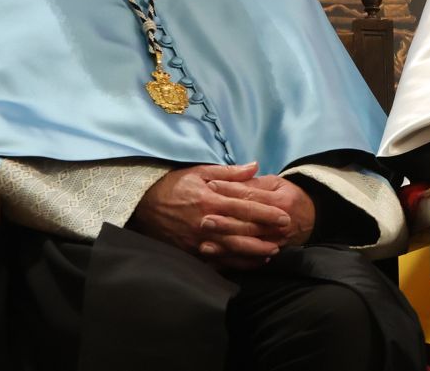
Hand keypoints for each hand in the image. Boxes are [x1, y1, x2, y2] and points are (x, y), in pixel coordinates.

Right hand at [130, 162, 289, 269]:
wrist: (143, 204)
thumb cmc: (175, 185)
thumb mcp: (200, 172)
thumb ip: (230, 173)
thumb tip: (255, 166)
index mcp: (210, 200)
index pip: (245, 208)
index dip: (267, 213)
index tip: (284, 216)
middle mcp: (206, 222)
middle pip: (242, 230)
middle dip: (266, 234)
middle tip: (286, 234)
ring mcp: (198, 241)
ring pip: (231, 249)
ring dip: (254, 252)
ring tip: (273, 251)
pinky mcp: (190, 252)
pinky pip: (216, 261)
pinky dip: (234, 263)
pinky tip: (249, 263)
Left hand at [206, 172, 316, 249]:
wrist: (311, 218)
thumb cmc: (289, 196)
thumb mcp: (277, 183)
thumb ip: (254, 183)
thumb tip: (231, 180)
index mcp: (281, 201)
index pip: (251, 196)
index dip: (230, 190)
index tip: (211, 186)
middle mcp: (279, 223)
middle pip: (248, 223)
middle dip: (224, 221)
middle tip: (203, 219)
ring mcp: (275, 240)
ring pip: (247, 243)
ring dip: (225, 244)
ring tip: (204, 244)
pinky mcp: (270, 253)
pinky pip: (249, 260)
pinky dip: (232, 260)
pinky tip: (218, 259)